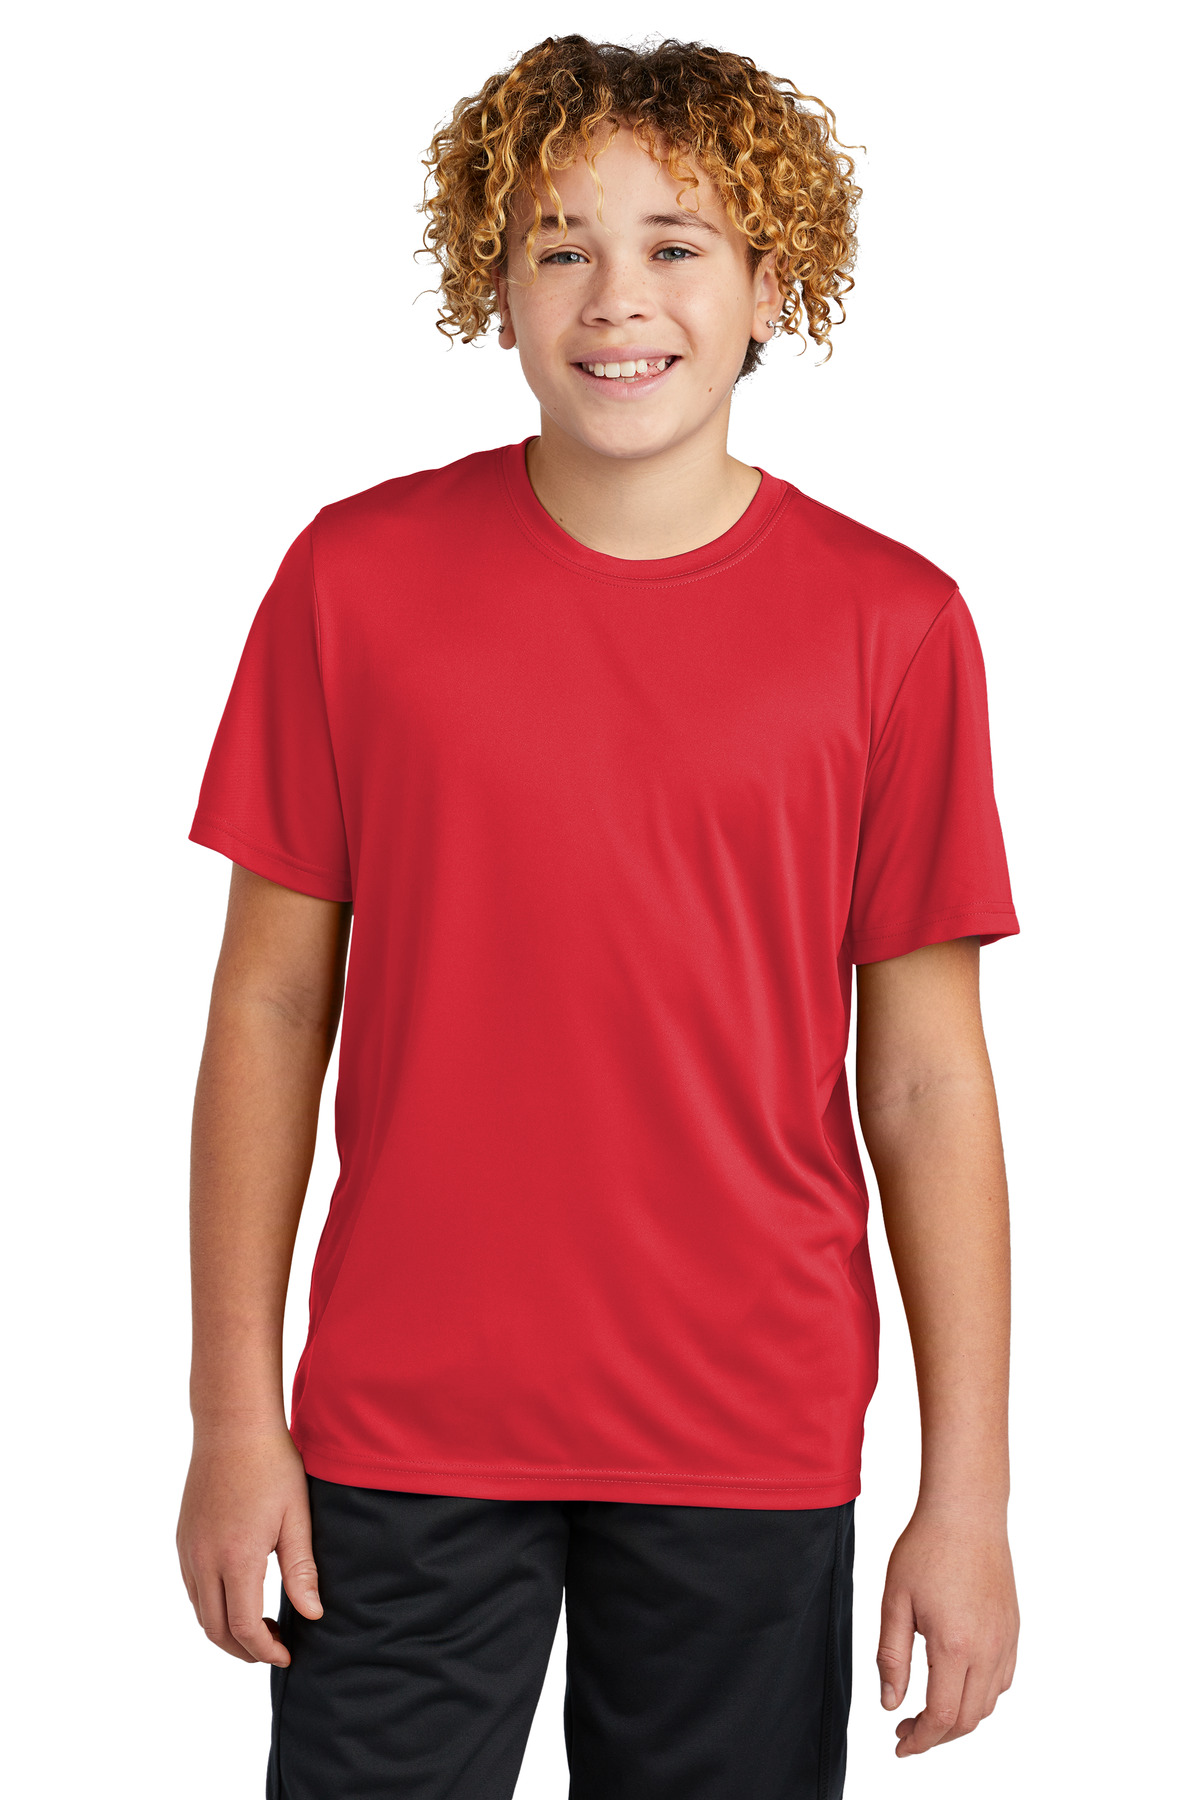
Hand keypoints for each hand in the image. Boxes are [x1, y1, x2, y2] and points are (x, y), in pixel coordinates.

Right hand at [176, 1425, 321, 1665]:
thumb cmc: (272, 1465)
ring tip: (257, 1627)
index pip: (242, 1627)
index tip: (286, 1655)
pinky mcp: (183, 1537)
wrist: (233, 1425)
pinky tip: (236, 1596)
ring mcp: (188, 1549)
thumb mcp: (296, 1517)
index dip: (264, 1650)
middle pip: (215, 1629)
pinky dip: (211, 1606)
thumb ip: (302, 1570)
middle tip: (272, 1649)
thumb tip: (311, 1615)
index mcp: (235, 1558)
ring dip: (225, 1630)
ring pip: (199, 1611)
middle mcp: (203, 1559)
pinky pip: (192, 1587)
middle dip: (243, 1650)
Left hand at [877, 1504, 1017, 1756]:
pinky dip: (980, 1696)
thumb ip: (891, 1657)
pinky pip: (1002, 1680)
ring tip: (928, 1710)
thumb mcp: (895, 1601)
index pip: (941, 1716)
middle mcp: (987, 1649)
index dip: (919, 1740)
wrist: (967, 1512)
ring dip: (959, 1718)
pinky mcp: (1013, 1629)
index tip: (900, 1745)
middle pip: (967, 1719)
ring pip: (988, 1704)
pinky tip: (956, 1683)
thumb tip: (890, 1703)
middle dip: (936, 1735)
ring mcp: (1005, 1640)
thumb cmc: (927, 1548)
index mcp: (954, 1645)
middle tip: (906, 1729)